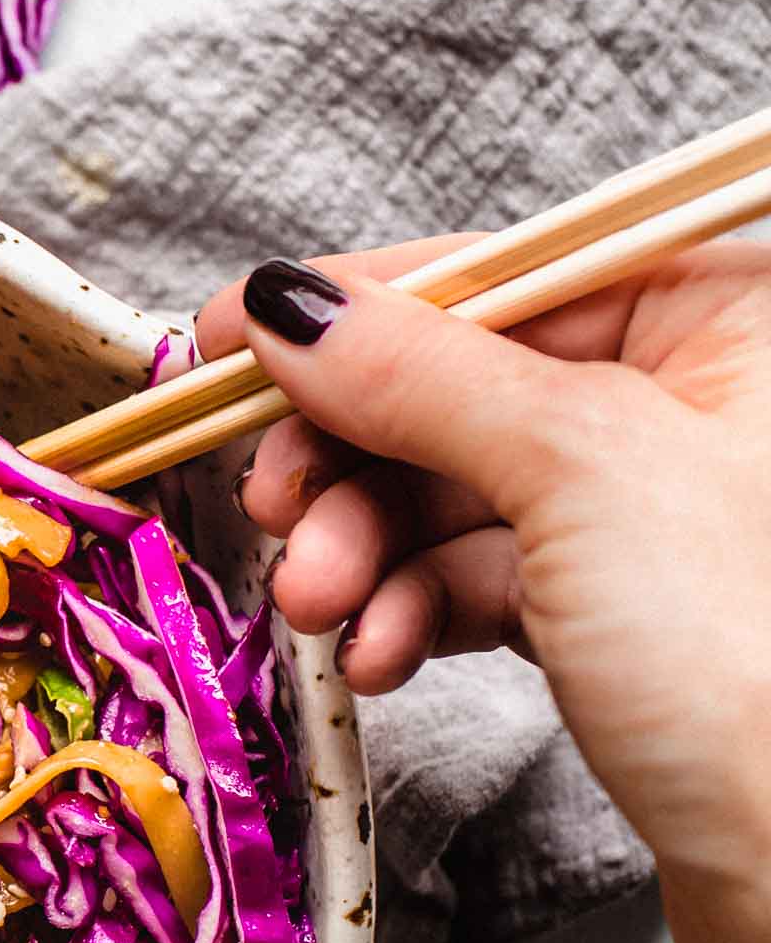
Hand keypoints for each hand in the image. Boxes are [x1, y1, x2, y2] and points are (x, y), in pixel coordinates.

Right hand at [195, 242, 770, 942]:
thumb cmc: (764, 667)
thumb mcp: (581, 471)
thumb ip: (423, 375)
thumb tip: (295, 306)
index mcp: (727, 318)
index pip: (503, 275)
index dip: (353, 311)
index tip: (225, 342)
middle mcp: (706, 404)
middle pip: (463, 389)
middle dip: (351, 459)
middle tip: (275, 507)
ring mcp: (665, 522)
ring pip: (459, 498)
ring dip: (367, 551)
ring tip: (323, 608)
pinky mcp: (633, 626)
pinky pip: (487, 584)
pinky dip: (417, 614)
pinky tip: (386, 657)